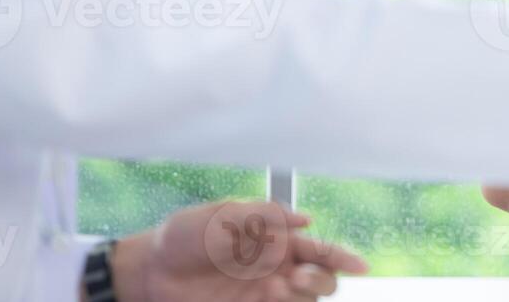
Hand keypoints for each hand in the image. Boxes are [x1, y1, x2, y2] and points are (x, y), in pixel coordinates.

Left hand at [110, 200, 368, 301]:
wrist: (148, 273)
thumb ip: (262, 216)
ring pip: (306, 301)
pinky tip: (270, 299)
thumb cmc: (183, 236)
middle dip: (320, 279)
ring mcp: (263, 295)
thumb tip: (306, 219)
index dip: (344, 257)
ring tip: (278, 291)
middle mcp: (275, 269)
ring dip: (305, 295)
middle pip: (321, 279)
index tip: (361, 266)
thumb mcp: (220, 215)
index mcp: (275, 240)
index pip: (319, 249)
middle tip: (294, 278)